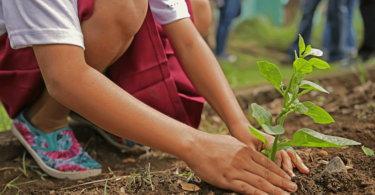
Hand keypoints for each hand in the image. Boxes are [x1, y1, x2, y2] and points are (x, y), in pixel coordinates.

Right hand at [183, 133, 297, 194]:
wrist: (195, 145)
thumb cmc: (211, 144)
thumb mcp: (232, 143)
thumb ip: (244, 151)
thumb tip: (252, 156)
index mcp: (246, 151)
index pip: (268, 163)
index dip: (280, 171)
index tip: (288, 177)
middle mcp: (244, 160)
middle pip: (267, 173)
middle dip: (282, 182)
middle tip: (294, 188)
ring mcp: (236, 171)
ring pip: (260, 183)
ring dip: (275, 190)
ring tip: (286, 194)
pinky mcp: (228, 180)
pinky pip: (247, 189)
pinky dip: (260, 194)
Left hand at [230, 123, 309, 176]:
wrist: (241, 127)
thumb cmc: (242, 136)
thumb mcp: (247, 146)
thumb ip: (256, 155)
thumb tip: (263, 167)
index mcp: (268, 140)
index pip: (277, 153)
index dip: (279, 164)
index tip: (282, 173)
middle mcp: (274, 141)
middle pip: (286, 153)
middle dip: (291, 165)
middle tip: (293, 176)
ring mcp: (276, 143)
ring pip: (289, 153)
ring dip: (297, 162)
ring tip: (305, 171)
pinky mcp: (275, 146)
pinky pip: (286, 153)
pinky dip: (293, 159)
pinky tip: (298, 166)